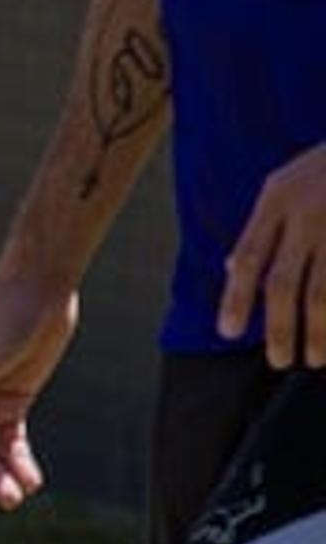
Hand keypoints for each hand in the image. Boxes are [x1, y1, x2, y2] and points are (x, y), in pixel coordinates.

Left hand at [219, 144, 325, 368]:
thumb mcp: (285, 183)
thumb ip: (261, 227)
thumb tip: (231, 270)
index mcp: (278, 198)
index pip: (250, 257)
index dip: (236, 298)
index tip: (227, 333)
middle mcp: (309, 212)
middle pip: (284, 282)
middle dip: (279, 327)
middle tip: (278, 360)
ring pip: (324, 293)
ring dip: (318, 332)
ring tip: (315, 358)